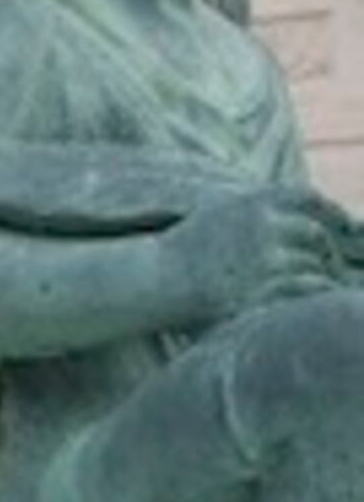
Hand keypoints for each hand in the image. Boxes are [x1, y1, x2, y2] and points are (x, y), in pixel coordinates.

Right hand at [170, 186, 345, 313]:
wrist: (156, 280)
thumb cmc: (187, 249)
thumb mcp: (222, 212)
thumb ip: (263, 208)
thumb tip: (311, 216)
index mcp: (253, 203)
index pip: (308, 200)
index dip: (332, 213)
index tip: (347, 226)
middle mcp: (264, 227)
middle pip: (316, 236)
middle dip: (325, 253)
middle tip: (326, 267)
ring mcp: (266, 260)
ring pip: (316, 267)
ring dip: (319, 278)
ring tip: (313, 288)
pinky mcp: (265, 291)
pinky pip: (309, 291)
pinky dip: (314, 295)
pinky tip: (308, 302)